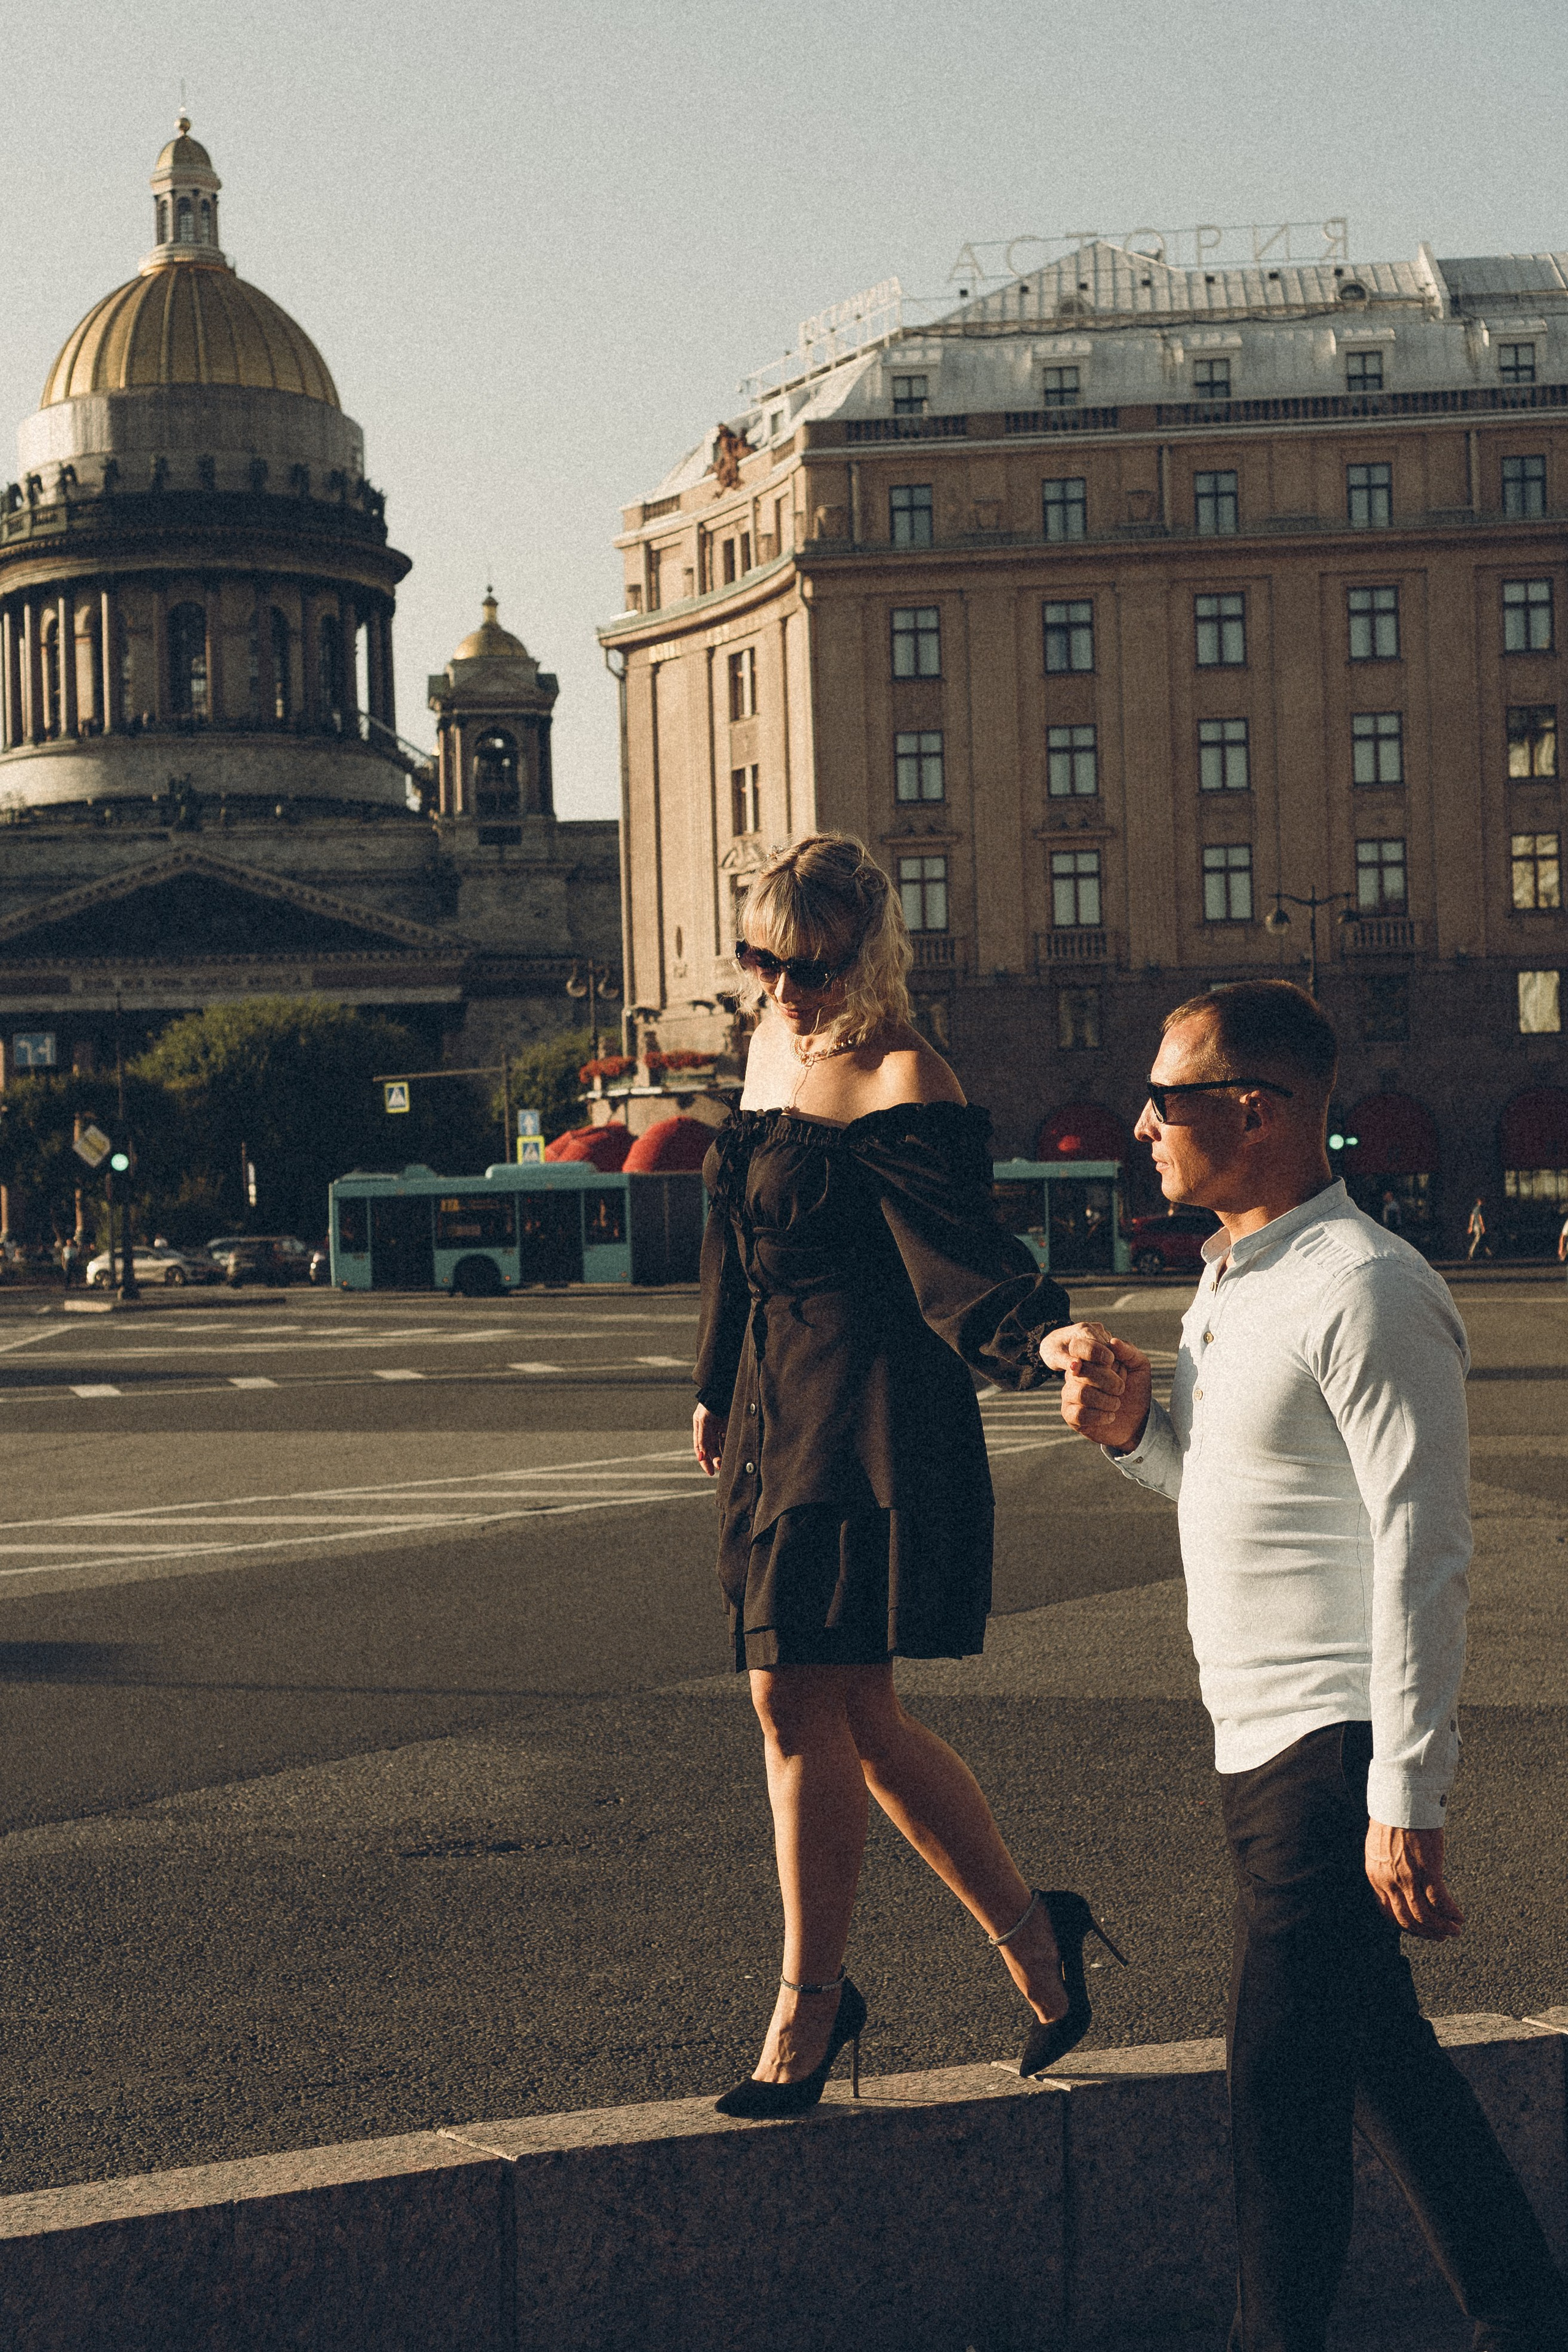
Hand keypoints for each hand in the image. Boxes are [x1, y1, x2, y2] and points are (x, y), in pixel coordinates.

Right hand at [693, 1402, 726, 1476]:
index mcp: (699, 1427)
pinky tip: (732, 1455)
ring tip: (726, 1465)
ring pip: (720, 1446)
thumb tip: (702, 1457)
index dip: (704, 1461)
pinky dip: (729, 1448)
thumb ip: (702, 1438)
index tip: (709, 1471)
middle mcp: (709, 1428)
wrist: (724, 1389)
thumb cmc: (711, 1403)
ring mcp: (720, 1427)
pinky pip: (729, 1439)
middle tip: (719, 1469)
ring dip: (722, 1456)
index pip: (700, 1448)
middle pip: (710, 1449)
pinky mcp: (730, 1424)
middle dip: (714, 1459)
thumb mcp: (704, 1421)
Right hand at [1045, 1321, 1152, 1452]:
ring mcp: (1070, 1393)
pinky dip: (1100, 1416)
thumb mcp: (1139, 1366)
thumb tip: (1112, 1341)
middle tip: (1121, 1388)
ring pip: (1082, 1393)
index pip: (1078, 1346)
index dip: (1096, 1352)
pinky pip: (1079, 1413)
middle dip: (1110, 1380)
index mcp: (1088, 1357)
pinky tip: (1110, 1416)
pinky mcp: (1070, 1414)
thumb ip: (1128, 1351)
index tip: (1113, 1362)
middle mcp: (1075, 1373)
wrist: (1137, 1419)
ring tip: (1116, 1404)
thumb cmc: (1135, 1388)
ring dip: (1107, 1400)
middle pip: (1083, 1370)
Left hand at [1365, 1822, 1463, 1939]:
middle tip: (1441, 1936)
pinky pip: (1440, 1901)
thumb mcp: (1379, 1848)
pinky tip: (1459, 1916)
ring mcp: (1408, 1877)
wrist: (1401, 1798)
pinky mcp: (1428, 1870)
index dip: (1406, 1926)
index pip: (1388, 1913)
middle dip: (1426, 1932)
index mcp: (1375, 1875)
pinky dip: (1451, 1913)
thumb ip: (1386, 1868)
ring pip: (1425, 1916)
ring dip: (1442, 1927)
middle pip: (1407, 1920)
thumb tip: (1398, 1883)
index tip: (1420, 1930)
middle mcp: (1389, 1881)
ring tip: (1454, 1930)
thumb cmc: (1393, 1818)